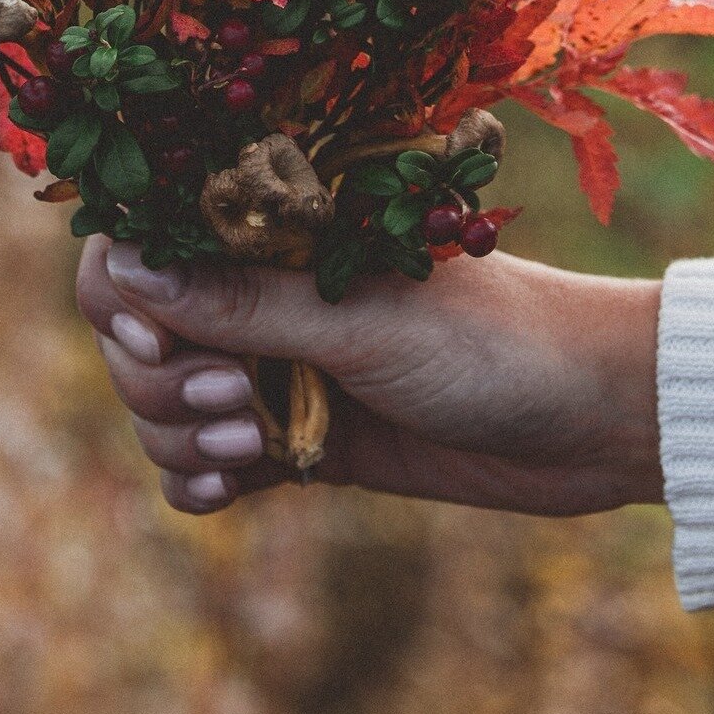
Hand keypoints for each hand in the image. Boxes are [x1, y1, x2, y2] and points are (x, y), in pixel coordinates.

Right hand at [76, 236, 662, 515]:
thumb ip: (239, 303)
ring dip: (181, 434)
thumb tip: (121, 268)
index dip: (122, 295)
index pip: (141, 244)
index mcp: (273, 229)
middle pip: (134, 336)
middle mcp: (261, 292)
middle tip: (233, 400)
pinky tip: (234, 484)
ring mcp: (275, 365)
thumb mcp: (360, 320)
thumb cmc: (490, 339)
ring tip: (253, 445)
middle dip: (159, 381)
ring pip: (161, 405)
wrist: (591, 419)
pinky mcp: (295, 437)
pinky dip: (200, 478)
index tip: (157, 342)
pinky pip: (204, 463)